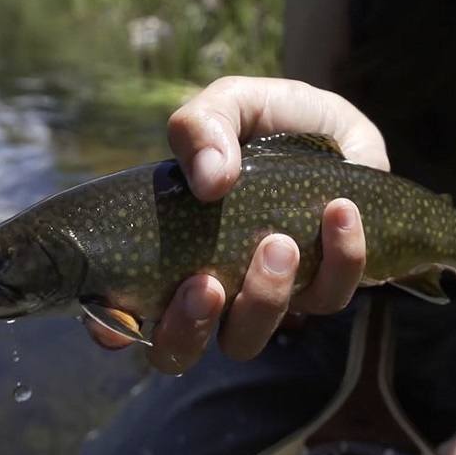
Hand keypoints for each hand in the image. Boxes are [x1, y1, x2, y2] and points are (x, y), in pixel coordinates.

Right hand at [87, 76, 387, 373]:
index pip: (122, 312)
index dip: (112, 326)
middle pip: (178, 349)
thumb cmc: (271, 120)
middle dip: (187, 327)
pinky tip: (341, 210)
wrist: (343, 128)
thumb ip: (203, 128)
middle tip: (208, 283)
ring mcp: (264, 297)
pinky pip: (328, 298)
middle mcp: (209, 285)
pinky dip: (338, 257)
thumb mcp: (231, 104)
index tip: (119, 316)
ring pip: (248, 338)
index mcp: (169, 248)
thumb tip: (211, 181)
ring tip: (281, 241)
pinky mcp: (322, 290)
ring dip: (263, 298)